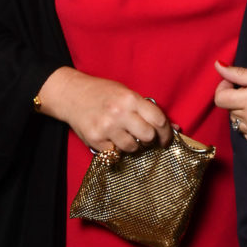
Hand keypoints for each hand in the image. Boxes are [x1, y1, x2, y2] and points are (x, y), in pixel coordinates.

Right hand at [36, 66, 171, 152]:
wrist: (71, 94)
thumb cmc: (103, 93)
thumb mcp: (127, 94)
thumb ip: (149, 109)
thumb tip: (175, 128)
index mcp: (130, 99)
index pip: (158, 119)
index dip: (166, 132)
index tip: (166, 138)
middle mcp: (119, 113)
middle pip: (148, 136)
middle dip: (150, 140)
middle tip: (146, 139)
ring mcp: (106, 127)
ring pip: (132, 147)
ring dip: (134, 145)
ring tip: (126, 136)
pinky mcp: (95, 140)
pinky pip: (115, 153)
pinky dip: (117, 149)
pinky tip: (112, 139)